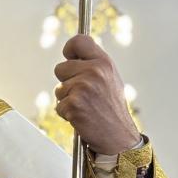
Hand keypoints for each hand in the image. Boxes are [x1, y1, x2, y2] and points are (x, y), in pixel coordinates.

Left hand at [53, 34, 141, 154]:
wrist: (119, 136)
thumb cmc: (112, 109)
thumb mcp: (110, 79)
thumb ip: (93, 65)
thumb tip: (72, 56)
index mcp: (104, 62)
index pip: (79, 41)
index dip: (70, 49)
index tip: (70, 58)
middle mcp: (94, 71)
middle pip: (60, 68)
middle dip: (66, 82)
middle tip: (84, 95)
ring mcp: (83, 87)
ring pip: (58, 89)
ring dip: (67, 100)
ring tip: (86, 107)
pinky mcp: (74, 104)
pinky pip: (59, 105)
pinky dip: (67, 113)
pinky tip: (82, 117)